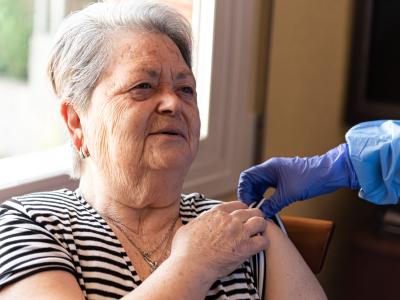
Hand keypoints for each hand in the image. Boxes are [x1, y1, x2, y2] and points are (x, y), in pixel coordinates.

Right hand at [169, 201, 267, 281]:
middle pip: (251, 211)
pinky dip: (264, 243)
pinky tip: (260, 246)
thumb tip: (195, 224)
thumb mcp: (187, 228)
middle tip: (254, 223)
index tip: (243, 215)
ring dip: (261, 227)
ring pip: (260, 222)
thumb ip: (196, 223)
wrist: (191, 266)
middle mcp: (230, 219)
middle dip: (254, 216)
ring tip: (260, 233)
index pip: (237, 205)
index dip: (242, 209)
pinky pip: (263, 241)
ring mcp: (239, 233)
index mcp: (216, 213)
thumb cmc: (185, 250)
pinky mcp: (245, 248)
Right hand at [237, 143, 359, 216]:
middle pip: (252, 181)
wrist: (329, 173)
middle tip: (253, 208)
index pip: (247, 176)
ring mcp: (277, 174)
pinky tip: (269, 205)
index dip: (244, 190)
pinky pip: (269, 188)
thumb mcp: (289, 194)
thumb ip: (273, 204)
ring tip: (260, 209)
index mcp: (269, 168)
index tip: (247, 203)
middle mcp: (271, 169)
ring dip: (258, 196)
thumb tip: (262, 212)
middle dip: (250, 195)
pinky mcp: (284, 179)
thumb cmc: (310, 178)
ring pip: (260, 185)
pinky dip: (266, 196)